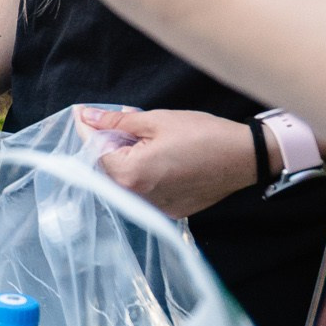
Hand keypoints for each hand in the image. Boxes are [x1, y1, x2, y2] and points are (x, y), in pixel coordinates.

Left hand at [80, 106, 261, 217]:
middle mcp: (137, 198)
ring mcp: (154, 208)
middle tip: (115, 121)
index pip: (94, 151)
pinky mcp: (169, 211)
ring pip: (125, 181)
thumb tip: (88, 116)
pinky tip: (157, 155)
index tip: (80, 114)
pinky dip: (143, 173)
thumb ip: (117, 122)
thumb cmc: (202, 135)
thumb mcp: (155, 120)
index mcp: (130, 174)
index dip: (86, 130)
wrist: (244, 157)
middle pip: (107, 168)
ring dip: (125, 158)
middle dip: (107, 143)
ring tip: (141, 136)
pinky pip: (145, 191)